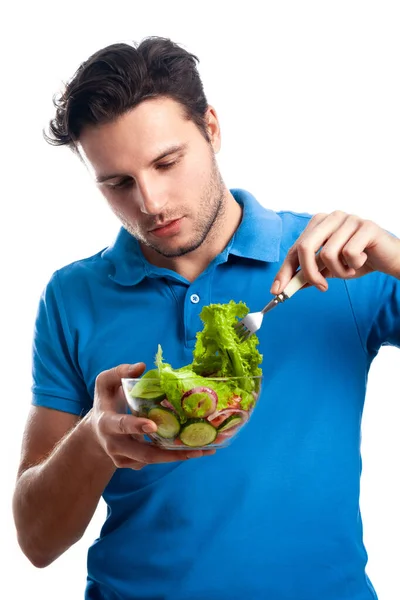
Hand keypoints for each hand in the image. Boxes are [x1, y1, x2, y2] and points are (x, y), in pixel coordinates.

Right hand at [91, 363, 214, 469]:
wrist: (96, 432)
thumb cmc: (106, 402)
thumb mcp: (106, 383)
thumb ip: (119, 372)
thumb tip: (141, 366)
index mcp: (107, 423)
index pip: (121, 425)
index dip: (136, 426)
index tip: (153, 425)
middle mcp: (115, 445)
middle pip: (143, 454)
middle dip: (169, 454)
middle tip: (194, 449)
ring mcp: (124, 458)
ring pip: (153, 460)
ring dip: (178, 456)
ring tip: (203, 451)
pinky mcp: (133, 464)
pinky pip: (155, 461)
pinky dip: (173, 455)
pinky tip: (195, 449)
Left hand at [271, 211, 399, 293]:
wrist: (389, 259)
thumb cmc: (357, 261)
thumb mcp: (329, 270)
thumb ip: (308, 274)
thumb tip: (284, 287)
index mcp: (318, 224)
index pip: (294, 248)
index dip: (284, 271)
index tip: (277, 291)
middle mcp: (330, 217)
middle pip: (305, 247)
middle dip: (309, 273)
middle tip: (321, 287)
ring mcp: (348, 219)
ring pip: (327, 253)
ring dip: (338, 271)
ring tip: (349, 268)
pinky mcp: (366, 226)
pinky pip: (348, 253)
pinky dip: (353, 265)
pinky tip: (362, 261)